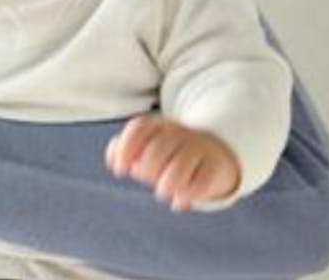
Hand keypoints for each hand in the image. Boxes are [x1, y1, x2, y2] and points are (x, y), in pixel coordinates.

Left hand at [105, 116, 239, 210]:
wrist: (215, 153)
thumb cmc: (170, 153)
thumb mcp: (147, 147)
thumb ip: (124, 150)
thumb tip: (113, 160)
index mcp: (158, 126)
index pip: (139, 128)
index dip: (125, 148)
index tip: (119, 171)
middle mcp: (178, 134)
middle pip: (157, 149)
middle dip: (147, 171)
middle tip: (149, 179)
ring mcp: (198, 149)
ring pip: (179, 167)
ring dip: (166, 186)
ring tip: (163, 193)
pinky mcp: (214, 167)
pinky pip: (201, 182)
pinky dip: (187, 195)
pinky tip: (179, 202)